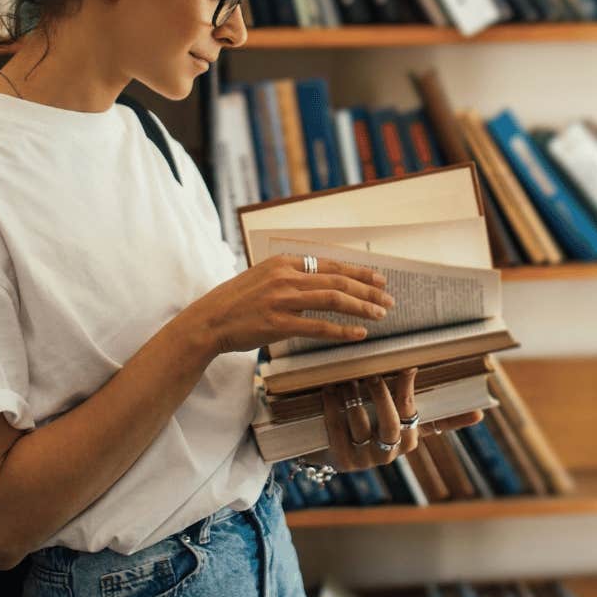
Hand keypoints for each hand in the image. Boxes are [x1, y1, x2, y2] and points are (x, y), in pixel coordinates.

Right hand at [181, 254, 393, 356]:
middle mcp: (285, 276)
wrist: (208, 320)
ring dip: (361, 307)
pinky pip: (318, 326)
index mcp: (283, 262)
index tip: (379, 279)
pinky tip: (358, 334)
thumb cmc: (236, 302)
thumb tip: (321, 284)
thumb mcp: (264, 278)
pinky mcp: (277, 323)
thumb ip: (291, 278)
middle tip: (388, 299)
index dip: (359, 272)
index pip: (331, 264)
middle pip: (337, 280)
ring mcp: (281, 299)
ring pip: (333, 300)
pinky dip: (342, 330)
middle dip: (368, 290)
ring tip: (380, 314)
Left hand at [313, 370, 485, 472]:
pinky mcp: (341, 460)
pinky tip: (330, 390)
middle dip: (382, 395)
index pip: (414, 414)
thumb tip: (480, 414)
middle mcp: (389, 454)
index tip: (409, 367)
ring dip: (353, 397)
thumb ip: (441, 420)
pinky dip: (332, 407)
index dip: (410, 390)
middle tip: (373, 373)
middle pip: (390, 423)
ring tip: (348, 378)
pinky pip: (336, 429)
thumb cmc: (379, 432)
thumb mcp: (407, 426)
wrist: (336, 455)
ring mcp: (364, 459)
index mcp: (409, 441)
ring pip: (360, 424)